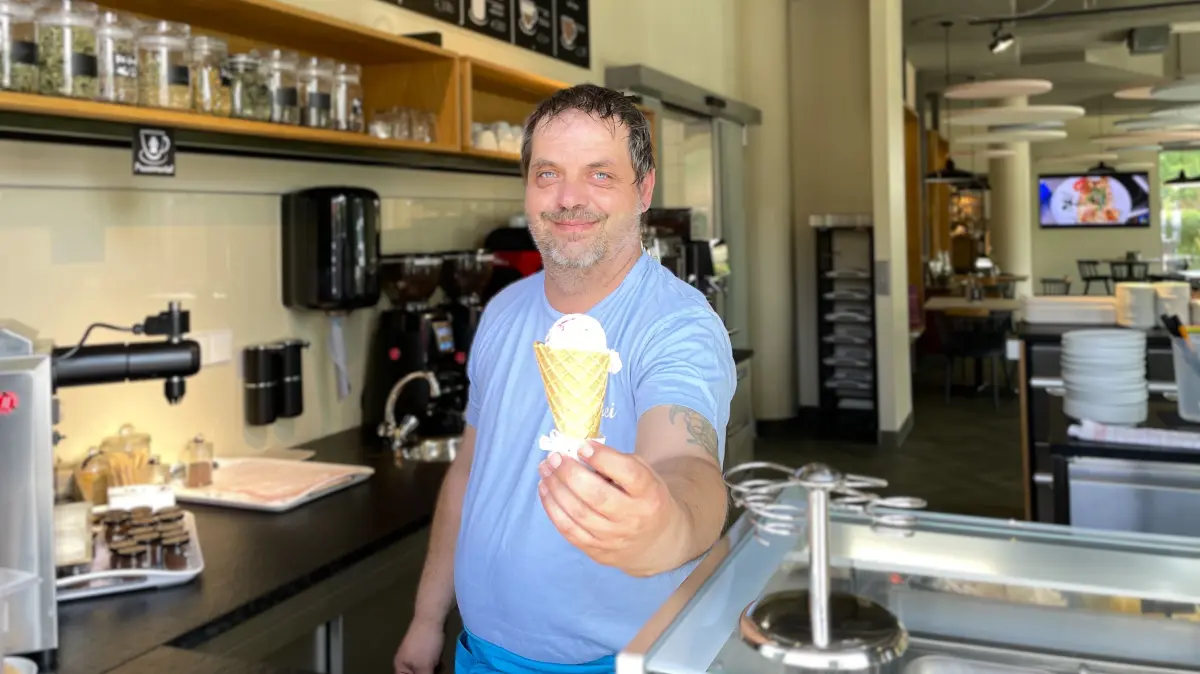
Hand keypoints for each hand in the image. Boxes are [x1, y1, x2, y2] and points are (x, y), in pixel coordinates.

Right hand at [393, 616, 443, 673]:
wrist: (432, 618)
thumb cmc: (425, 644)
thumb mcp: (424, 667)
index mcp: (400, 668)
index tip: (427, 673)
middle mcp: (405, 663)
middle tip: (434, 669)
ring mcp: (415, 655)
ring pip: (423, 671)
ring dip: (432, 671)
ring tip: (438, 666)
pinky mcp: (425, 650)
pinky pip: (429, 664)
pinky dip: (434, 665)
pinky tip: (440, 662)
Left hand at [537, 442, 690, 576]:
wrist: (655, 544)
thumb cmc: (645, 500)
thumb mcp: (646, 476)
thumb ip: (619, 462)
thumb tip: (580, 451)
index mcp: (649, 494)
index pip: (628, 474)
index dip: (603, 458)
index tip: (582, 446)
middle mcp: (632, 518)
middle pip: (597, 495)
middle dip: (570, 473)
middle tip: (554, 457)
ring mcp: (613, 537)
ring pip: (578, 513)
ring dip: (555, 489)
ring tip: (545, 469)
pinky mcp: (597, 550)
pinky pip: (569, 530)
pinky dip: (552, 509)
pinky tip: (545, 490)